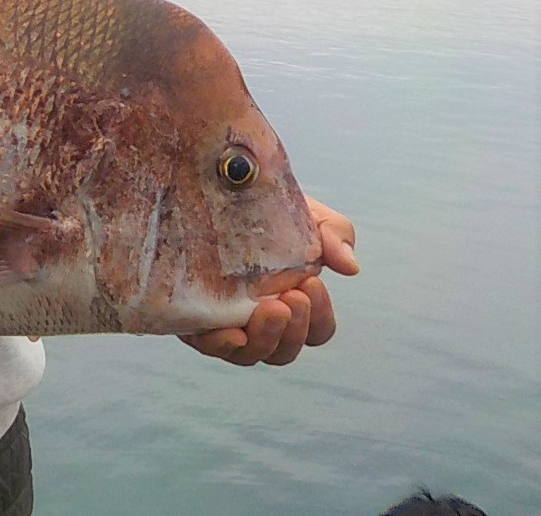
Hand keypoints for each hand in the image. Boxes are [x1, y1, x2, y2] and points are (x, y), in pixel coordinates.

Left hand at [180, 196, 357, 367]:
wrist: (216, 189)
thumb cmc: (267, 209)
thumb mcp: (307, 215)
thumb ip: (335, 236)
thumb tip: (350, 267)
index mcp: (293, 304)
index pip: (317, 330)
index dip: (319, 317)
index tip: (311, 284)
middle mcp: (261, 321)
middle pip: (284, 350)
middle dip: (293, 329)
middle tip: (290, 298)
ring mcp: (228, 323)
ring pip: (250, 354)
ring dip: (265, 338)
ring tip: (269, 308)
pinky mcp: (194, 318)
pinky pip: (208, 345)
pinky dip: (222, 345)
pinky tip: (232, 332)